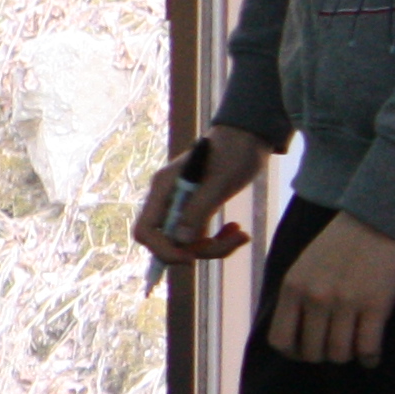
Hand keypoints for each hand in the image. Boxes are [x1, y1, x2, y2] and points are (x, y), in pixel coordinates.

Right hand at [131, 125, 266, 267]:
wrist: (248, 137)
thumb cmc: (234, 152)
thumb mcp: (219, 181)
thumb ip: (198, 209)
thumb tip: (182, 241)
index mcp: (164, 189)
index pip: (146, 230)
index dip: (161, 249)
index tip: (190, 256)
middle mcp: (167, 200)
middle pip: (167, 242)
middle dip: (198, 250)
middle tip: (228, 242)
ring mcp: (181, 207)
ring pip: (187, 244)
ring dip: (215, 246)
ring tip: (240, 234)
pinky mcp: (196, 211)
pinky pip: (200, 237)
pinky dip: (219, 240)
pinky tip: (237, 230)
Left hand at [265, 212, 394, 365]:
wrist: (377, 219)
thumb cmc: (339, 244)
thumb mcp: (303, 267)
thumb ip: (296, 296)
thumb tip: (294, 333)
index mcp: (292, 288)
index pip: (280, 340)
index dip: (293, 353)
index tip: (305, 351)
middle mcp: (315, 298)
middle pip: (311, 352)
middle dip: (322, 356)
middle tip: (334, 348)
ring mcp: (345, 303)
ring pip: (339, 354)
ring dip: (347, 357)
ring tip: (353, 350)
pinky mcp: (376, 305)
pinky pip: (367, 347)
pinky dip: (369, 358)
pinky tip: (371, 356)